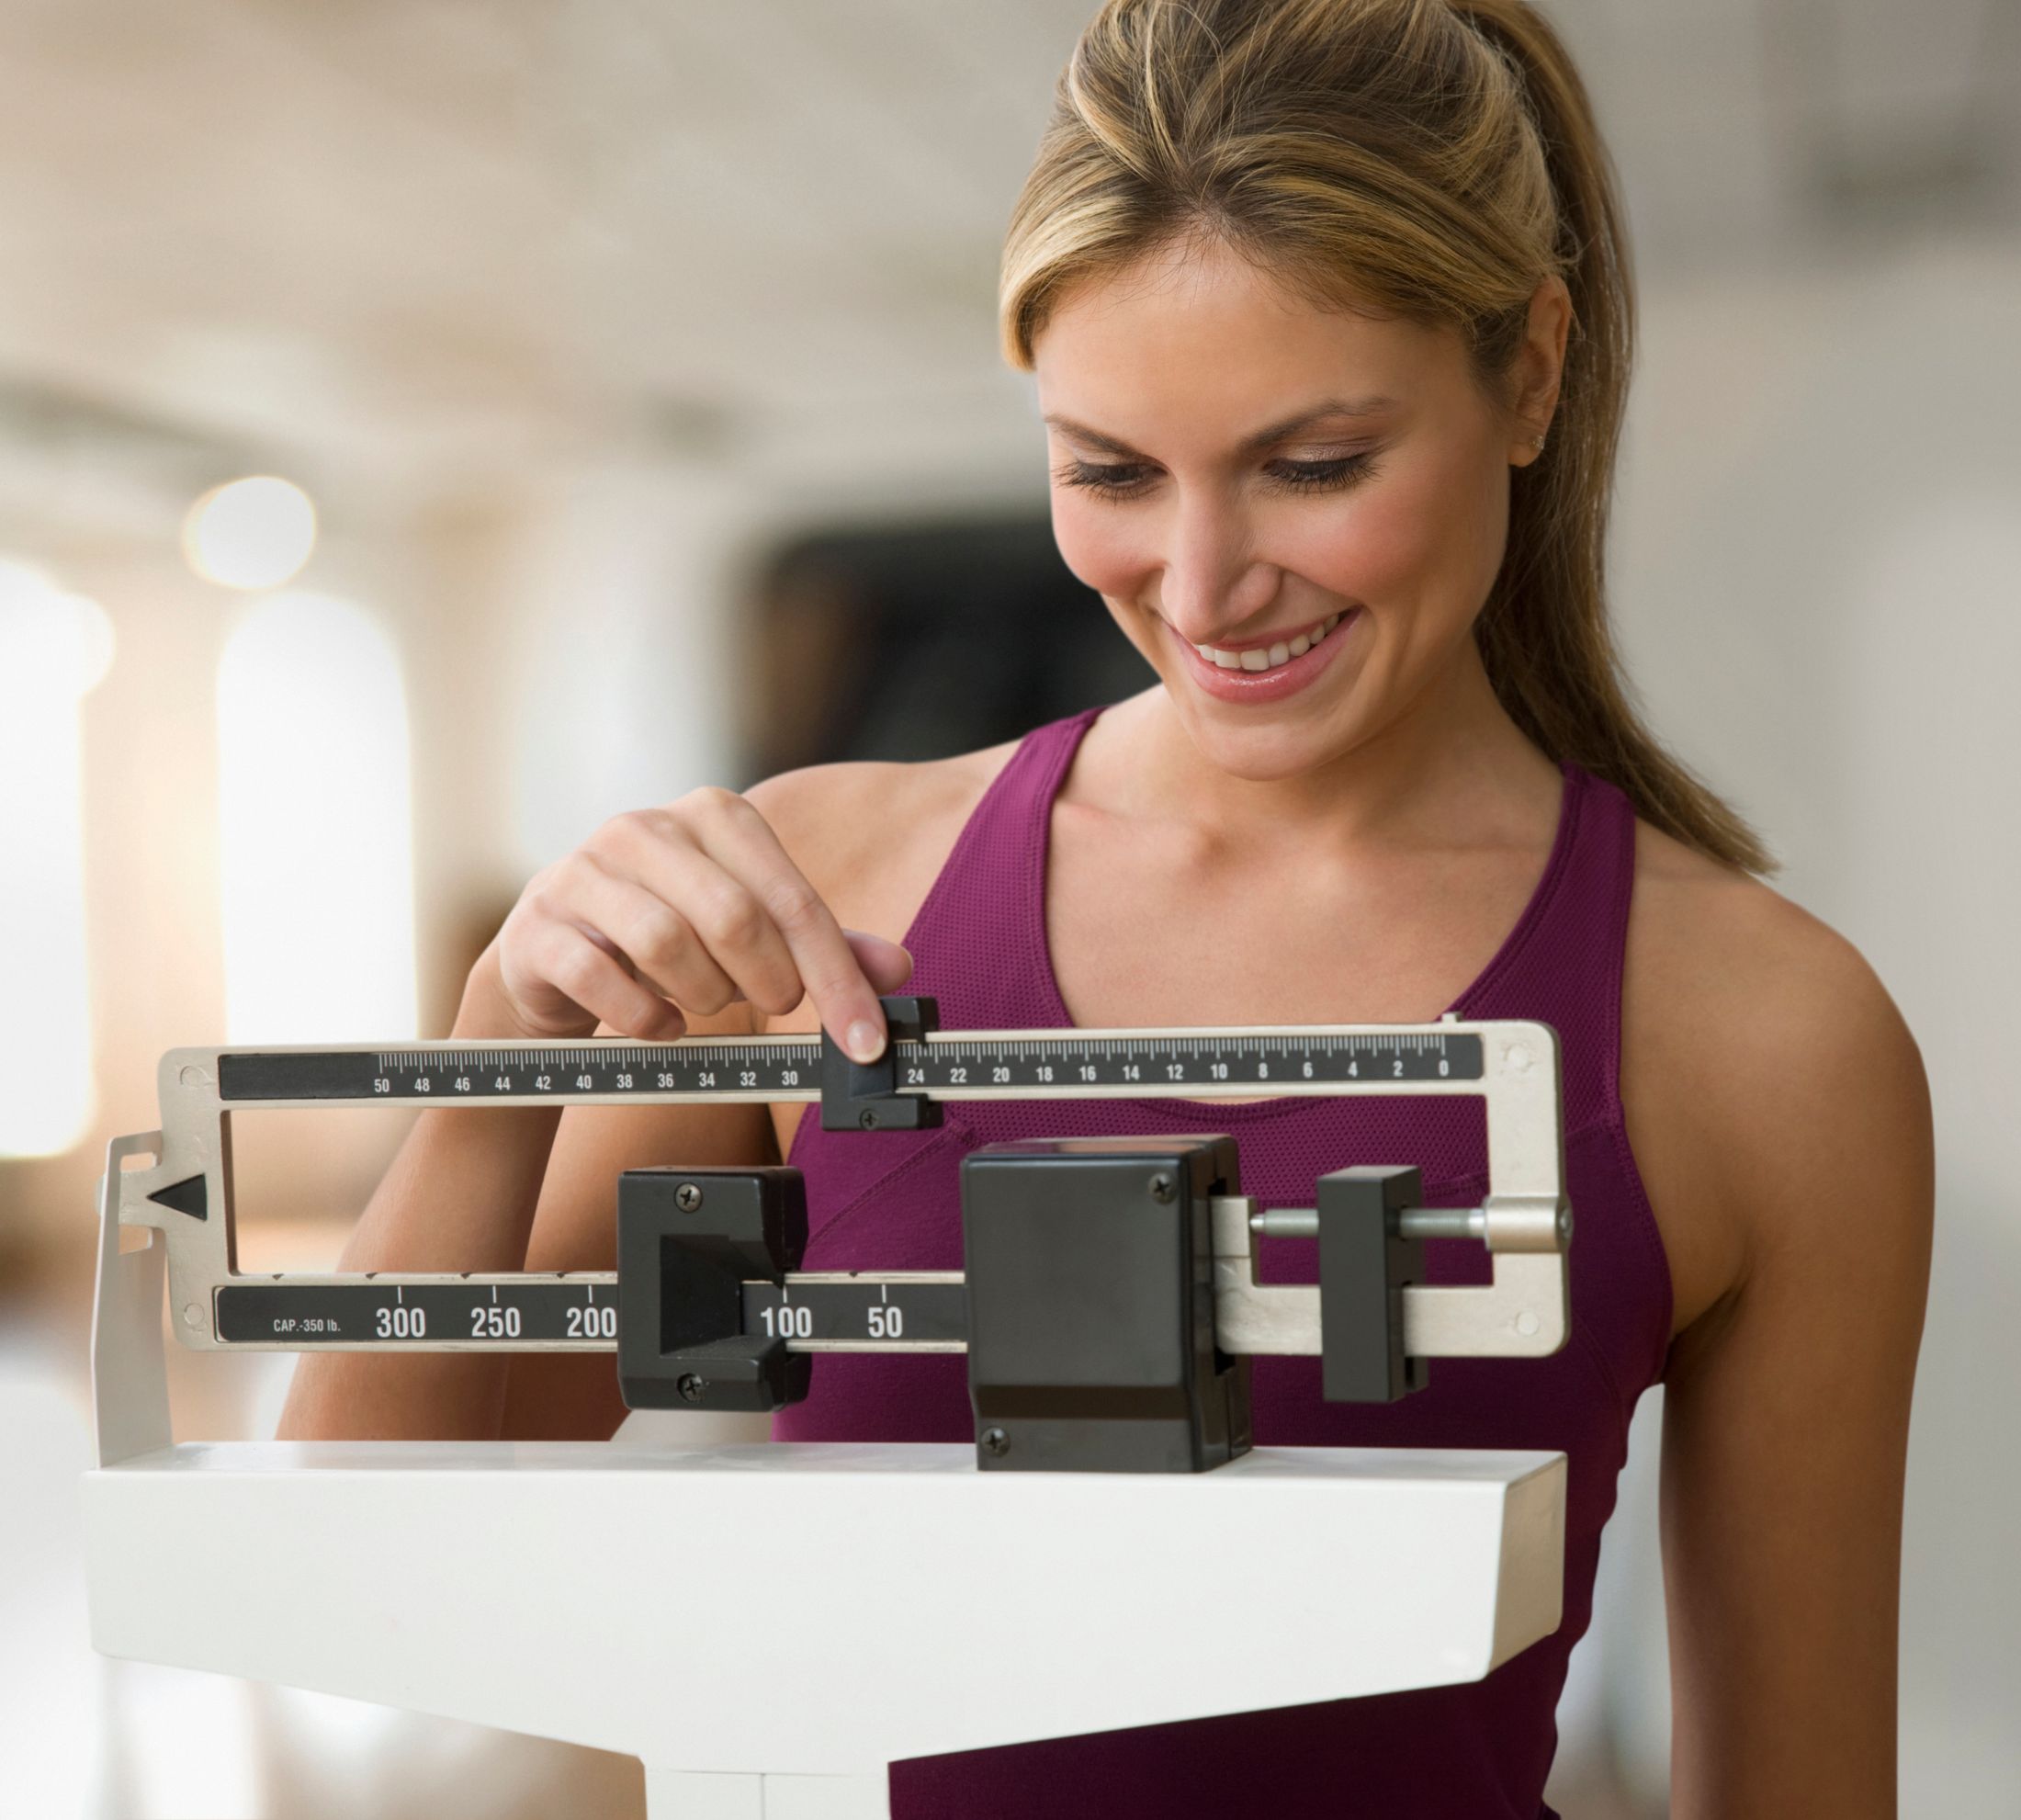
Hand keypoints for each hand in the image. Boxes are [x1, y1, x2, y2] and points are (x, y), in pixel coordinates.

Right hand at [475, 788, 912, 1059]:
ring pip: (666, 942)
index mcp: (714, 815)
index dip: (837, 977)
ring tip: (705, 1002)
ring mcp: (584, 871)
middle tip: (773, 1006)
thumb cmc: (669, 935)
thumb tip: (895, 970)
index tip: (864, 1039)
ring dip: (703, 996)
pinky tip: (659, 1022)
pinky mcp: (540, 923)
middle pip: (734, 917)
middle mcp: (646, 828)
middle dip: (768, 983)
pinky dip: (645, 1018)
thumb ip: (821, 945)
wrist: (554, 954)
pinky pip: (602, 978)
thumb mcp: (751, 931)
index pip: (794, 899)